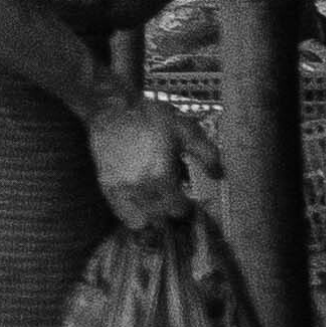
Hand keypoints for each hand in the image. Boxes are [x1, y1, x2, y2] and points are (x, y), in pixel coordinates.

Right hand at [89, 92, 207, 226]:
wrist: (112, 107)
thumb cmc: (151, 117)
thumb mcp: (186, 129)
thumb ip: (206, 154)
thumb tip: (219, 176)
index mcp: (161, 175)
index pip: (178, 209)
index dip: (186, 206)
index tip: (187, 199)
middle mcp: (140, 186)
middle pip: (161, 217)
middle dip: (169, 210)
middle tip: (173, 198)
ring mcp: (121, 188)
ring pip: (142, 219)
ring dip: (152, 214)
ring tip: (157, 202)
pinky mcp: (107, 185)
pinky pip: (122, 213)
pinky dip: (133, 215)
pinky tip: (140, 204)